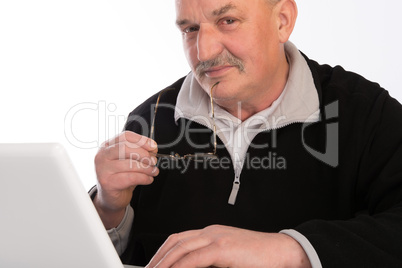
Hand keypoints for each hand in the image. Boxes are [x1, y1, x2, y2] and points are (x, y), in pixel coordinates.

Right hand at [94, 131, 158, 227]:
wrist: (111, 198)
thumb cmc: (121, 177)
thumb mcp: (129, 161)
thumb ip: (139, 152)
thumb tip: (153, 149)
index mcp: (107, 146)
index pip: (125, 136)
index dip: (141, 140)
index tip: (153, 146)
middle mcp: (102, 156)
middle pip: (125, 147)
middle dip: (144, 154)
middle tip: (153, 161)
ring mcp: (103, 169)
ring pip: (130, 164)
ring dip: (147, 168)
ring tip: (153, 171)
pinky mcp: (108, 183)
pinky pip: (131, 177)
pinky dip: (144, 178)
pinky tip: (148, 179)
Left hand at [146, 225, 310, 267]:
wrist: (283, 251)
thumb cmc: (259, 257)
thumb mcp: (229, 258)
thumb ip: (211, 261)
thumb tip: (193, 266)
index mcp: (212, 233)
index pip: (179, 239)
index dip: (163, 253)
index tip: (154, 265)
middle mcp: (211, 232)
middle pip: (175, 241)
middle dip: (158, 258)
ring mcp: (216, 237)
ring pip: (181, 248)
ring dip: (164, 263)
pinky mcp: (223, 247)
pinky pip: (195, 258)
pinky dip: (180, 266)